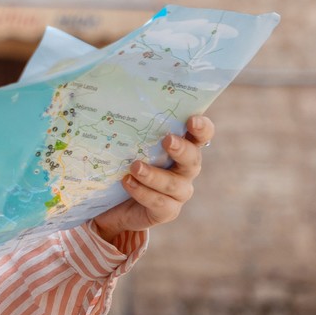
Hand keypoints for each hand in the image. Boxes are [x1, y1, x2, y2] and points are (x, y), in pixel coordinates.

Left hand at [90, 115, 214, 240]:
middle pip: (193, 159)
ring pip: (173, 184)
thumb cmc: (125, 166)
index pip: (201, 136)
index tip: (192, 120)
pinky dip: (142, 192)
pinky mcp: (167, 211)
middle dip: (182, 149)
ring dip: (154, 175)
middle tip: (167, 140)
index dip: (202, 128)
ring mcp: (178, 192)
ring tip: (135, 166)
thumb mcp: (128, 147)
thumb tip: (114, 103)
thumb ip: (132, 131)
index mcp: (182, 149)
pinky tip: (127, 182)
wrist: (115, 205)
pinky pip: (159, 203)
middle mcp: (185, 170)